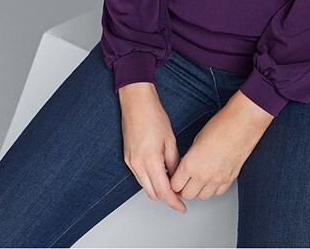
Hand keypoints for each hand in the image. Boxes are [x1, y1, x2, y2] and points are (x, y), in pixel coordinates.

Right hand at [118, 82, 186, 213]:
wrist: (136, 102)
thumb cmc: (153, 115)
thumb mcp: (170, 140)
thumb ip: (174, 162)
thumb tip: (177, 176)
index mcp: (150, 160)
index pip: (163, 191)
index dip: (174, 202)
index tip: (182, 206)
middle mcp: (137, 164)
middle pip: (153, 193)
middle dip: (166, 198)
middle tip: (180, 197)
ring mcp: (130, 162)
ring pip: (145, 186)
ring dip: (158, 189)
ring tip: (172, 184)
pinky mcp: (127, 158)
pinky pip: (139, 176)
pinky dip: (150, 180)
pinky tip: (160, 174)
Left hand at [169, 90, 273, 200]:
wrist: (242, 124)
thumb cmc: (220, 126)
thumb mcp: (196, 140)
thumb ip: (189, 158)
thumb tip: (186, 167)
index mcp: (191, 164)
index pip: (175, 185)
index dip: (173, 182)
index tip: (175, 178)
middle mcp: (203, 175)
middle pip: (186, 194)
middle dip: (183, 188)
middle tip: (184, 180)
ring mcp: (217, 179)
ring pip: (202, 197)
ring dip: (198, 189)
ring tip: (199, 178)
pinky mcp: (230, 179)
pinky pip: (217, 192)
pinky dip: (213, 188)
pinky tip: (213, 177)